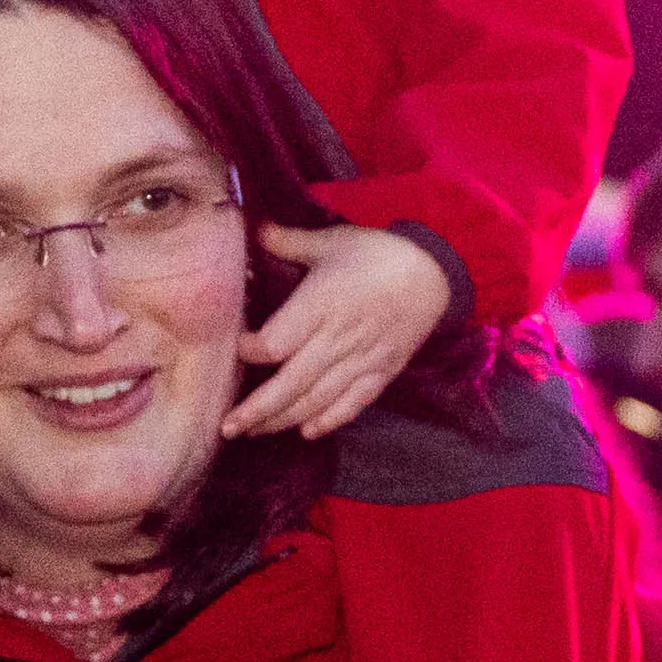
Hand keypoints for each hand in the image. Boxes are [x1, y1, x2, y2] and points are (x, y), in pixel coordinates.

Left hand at [228, 223, 446, 439]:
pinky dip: (330, 421)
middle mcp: (338, 338)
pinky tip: (307, 432)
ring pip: (317, 400)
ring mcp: (361, 360)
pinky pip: (353, 404)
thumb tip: (254, 229)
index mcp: (321, 305)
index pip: (276, 342)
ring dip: (283, 420)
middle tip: (227, 426)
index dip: (251, 351)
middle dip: (256, 409)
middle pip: (290, 383)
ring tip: (254, 432)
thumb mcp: (331, 241)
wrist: (433, 272)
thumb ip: (289, 242)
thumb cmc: (378, 253)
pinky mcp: (381, 372)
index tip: (236, 347)